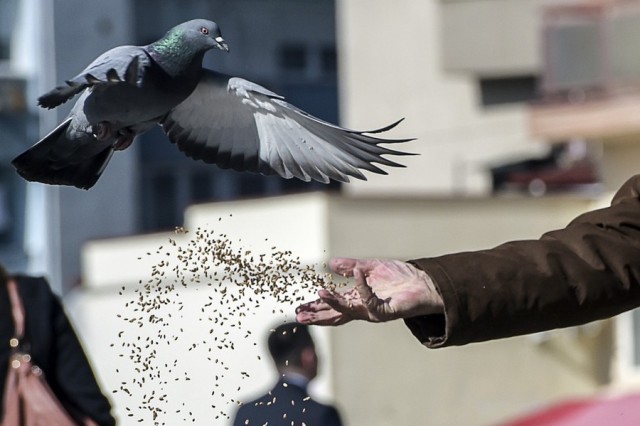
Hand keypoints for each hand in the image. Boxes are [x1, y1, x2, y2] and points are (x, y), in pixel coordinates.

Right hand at [296, 258, 443, 325]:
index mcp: (357, 299)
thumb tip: (331, 264)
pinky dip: (363, 286)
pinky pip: (371, 300)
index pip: (332, 306)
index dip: (315, 307)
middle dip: (317, 315)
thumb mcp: (370, 267)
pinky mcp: (386, 311)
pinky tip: (357, 273)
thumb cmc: (401, 277)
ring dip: (334, 303)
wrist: (425, 283)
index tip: (298, 308)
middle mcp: (363, 308)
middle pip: (335, 314)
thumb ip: (351, 266)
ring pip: (349, 310)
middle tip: (299, 316)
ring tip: (320, 295)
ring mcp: (374, 311)